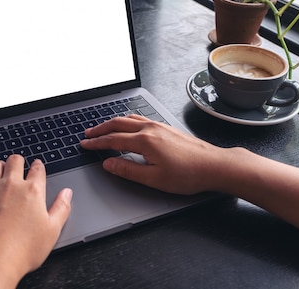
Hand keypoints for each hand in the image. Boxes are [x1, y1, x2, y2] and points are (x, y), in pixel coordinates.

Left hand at [0, 155, 72, 288]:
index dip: (38, 166)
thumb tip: (67, 194)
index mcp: (32, 191)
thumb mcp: (52, 231)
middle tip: (18, 165)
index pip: (37, 169)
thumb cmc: (23, 249)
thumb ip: (61, 208)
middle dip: (18, 161)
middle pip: (14, 161)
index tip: (37, 166)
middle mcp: (10, 186)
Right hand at [81, 114, 230, 194]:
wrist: (214, 165)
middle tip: (88, 134)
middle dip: (100, 129)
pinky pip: (140, 118)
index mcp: (144, 141)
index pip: (112, 140)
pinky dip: (126, 120)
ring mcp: (159, 126)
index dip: (96, 143)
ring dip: (112, 122)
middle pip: (118, 124)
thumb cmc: (188, 174)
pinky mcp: (166, 127)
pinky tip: (128, 125)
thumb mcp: (154, 179)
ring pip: (129, 118)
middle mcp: (150, 129)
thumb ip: (128, 170)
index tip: (84, 144)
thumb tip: (108, 164)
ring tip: (103, 128)